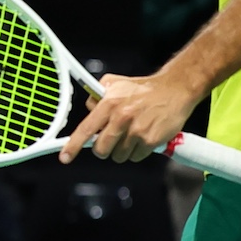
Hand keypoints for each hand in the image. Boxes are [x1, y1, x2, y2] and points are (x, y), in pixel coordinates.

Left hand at [62, 68, 199, 163]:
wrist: (175, 89)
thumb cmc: (144, 89)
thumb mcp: (117, 83)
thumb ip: (98, 94)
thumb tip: (88, 108)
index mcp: (110, 103)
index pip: (86, 128)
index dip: (73, 145)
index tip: (65, 157)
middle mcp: (121, 117)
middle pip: (102, 149)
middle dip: (105, 149)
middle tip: (113, 140)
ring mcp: (136, 131)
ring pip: (119, 155)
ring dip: (123, 150)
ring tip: (132, 134)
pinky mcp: (150, 140)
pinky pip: (136, 157)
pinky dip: (138, 151)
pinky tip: (144, 137)